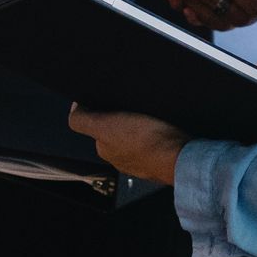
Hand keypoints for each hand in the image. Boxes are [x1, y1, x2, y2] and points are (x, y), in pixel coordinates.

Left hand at [68, 103, 187, 184]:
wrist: (183, 157)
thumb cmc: (148, 143)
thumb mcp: (105, 126)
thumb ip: (83, 120)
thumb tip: (74, 110)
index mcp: (106, 149)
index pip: (97, 124)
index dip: (102, 108)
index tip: (113, 99)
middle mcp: (121, 157)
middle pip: (117, 127)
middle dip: (122, 115)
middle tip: (132, 104)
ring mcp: (142, 157)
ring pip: (136, 132)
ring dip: (140, 122)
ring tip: (148, 113)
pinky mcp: (161, 153)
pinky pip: (154, 138)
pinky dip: (155, 131)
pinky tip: (160, 125)